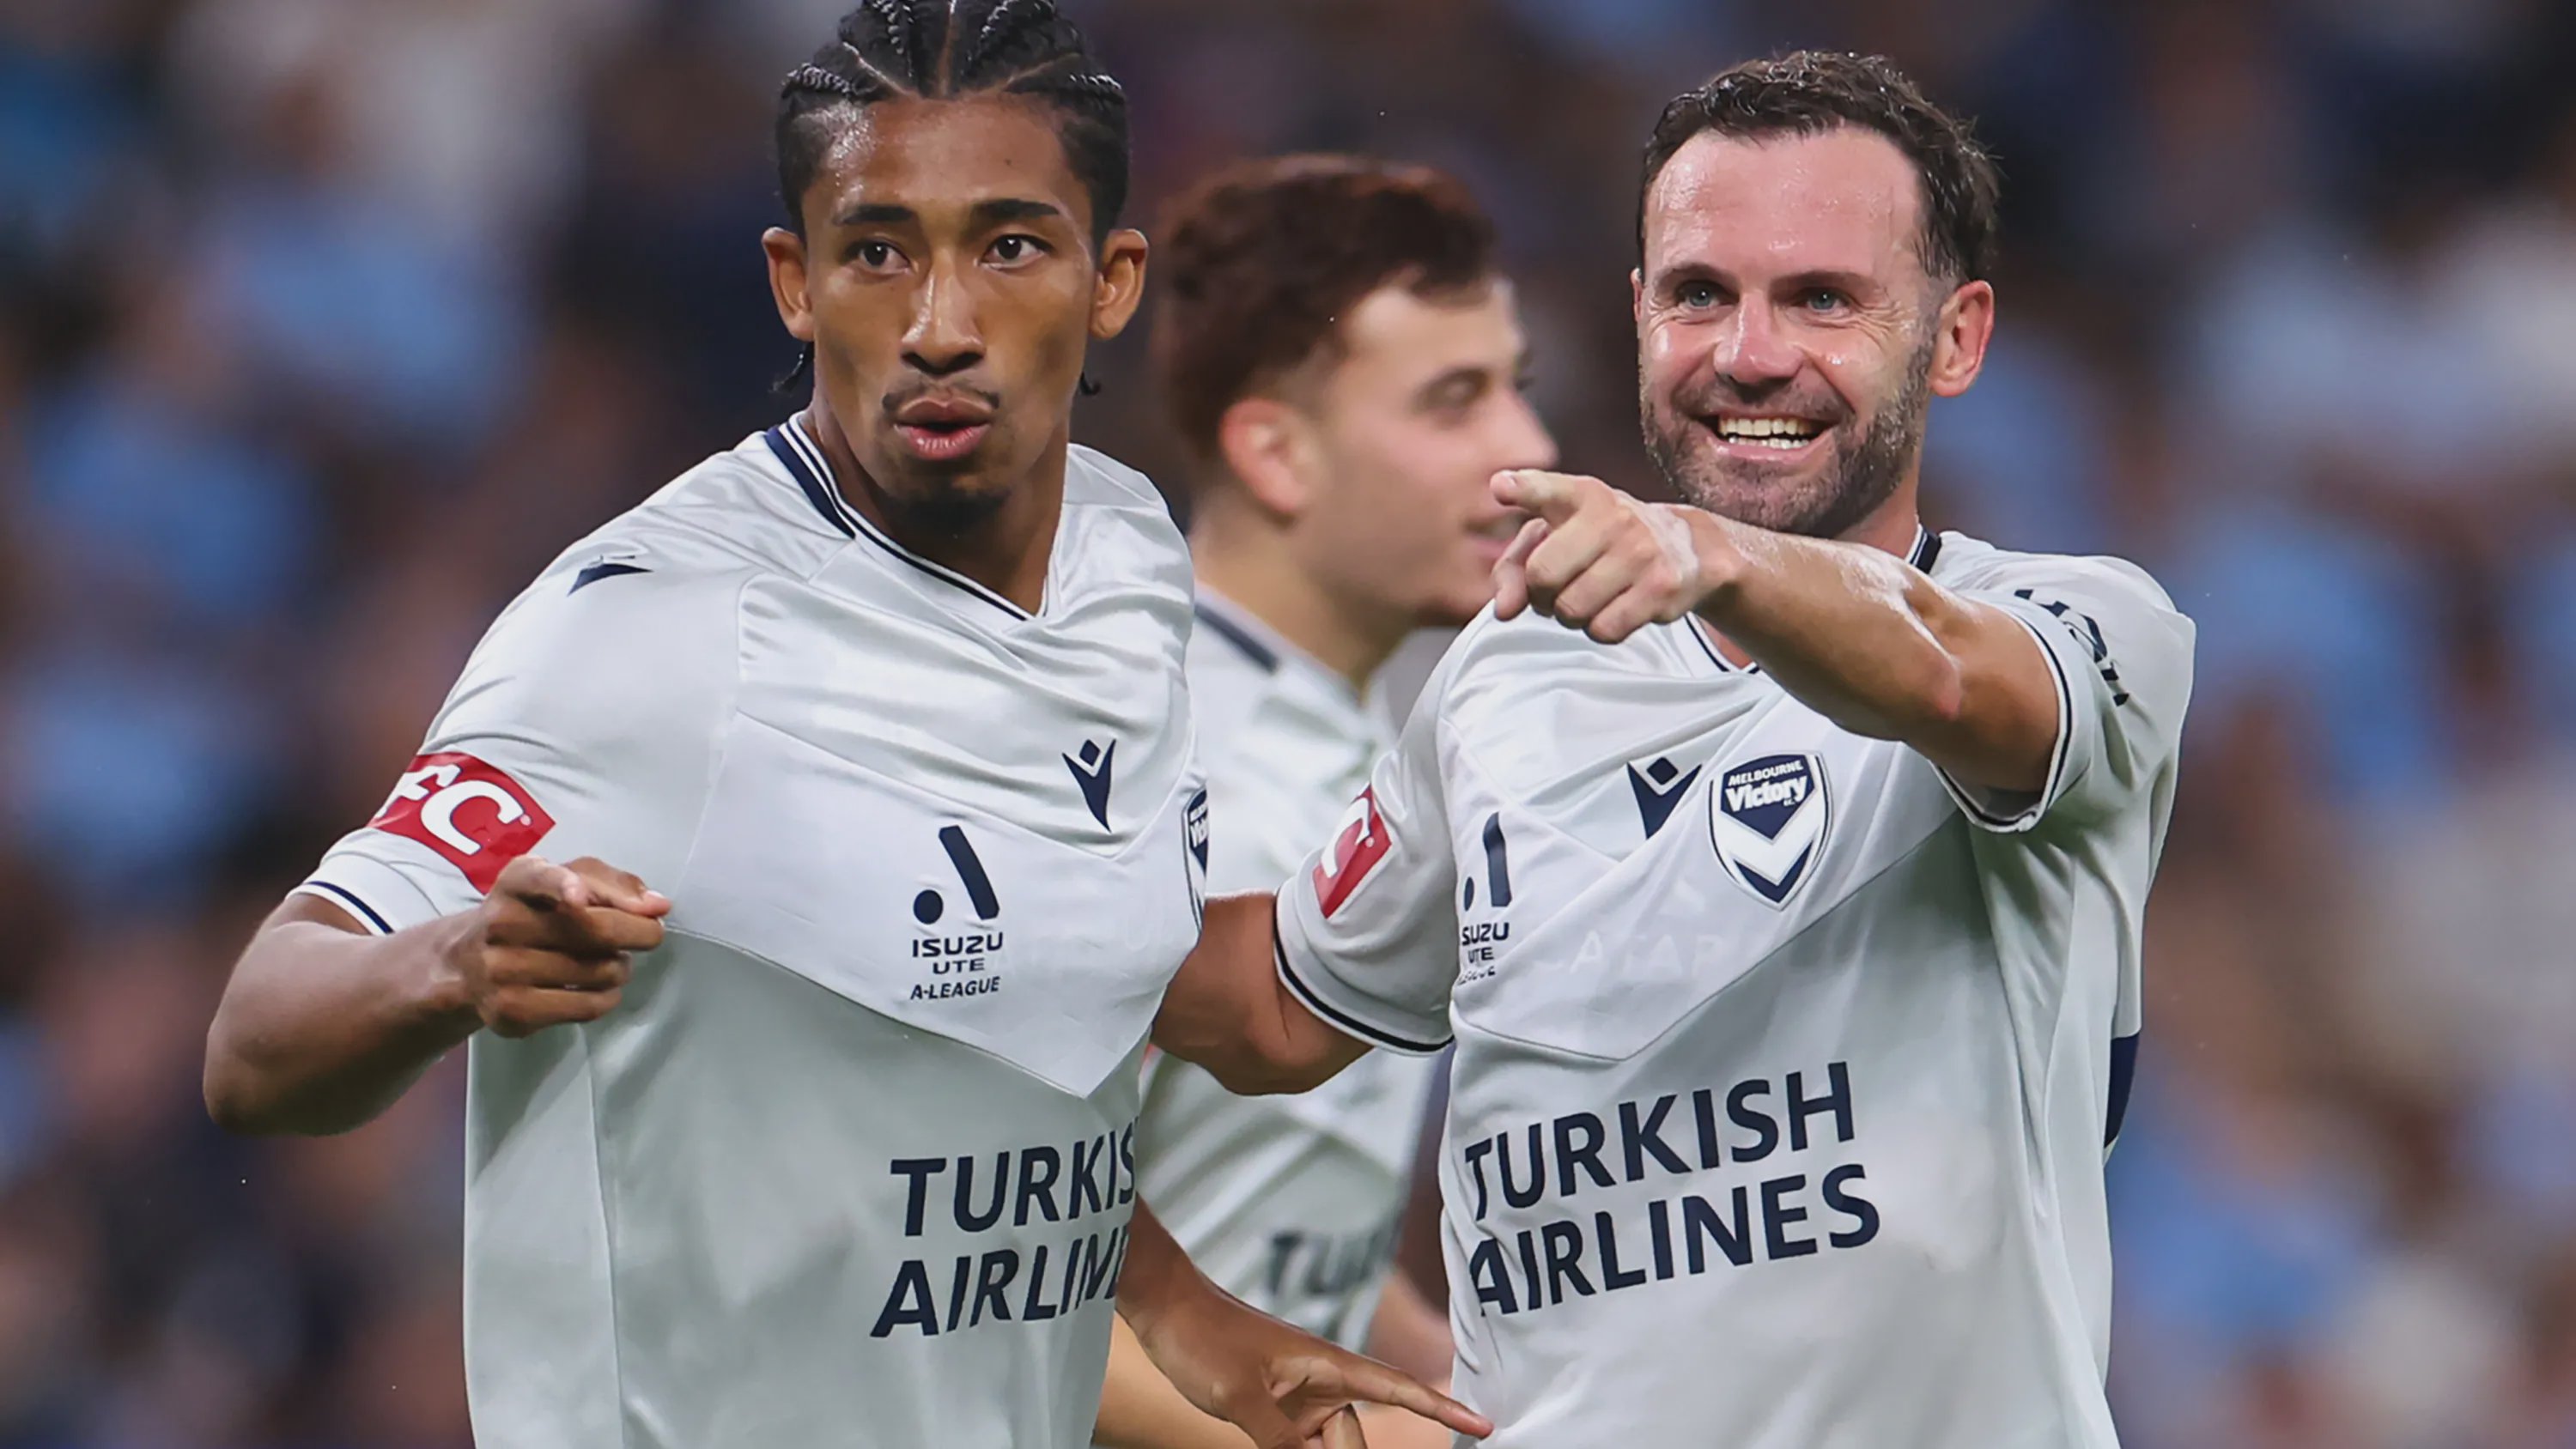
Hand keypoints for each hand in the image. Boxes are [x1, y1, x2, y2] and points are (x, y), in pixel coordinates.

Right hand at [443, 855, 669, 1037]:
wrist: (470, 965)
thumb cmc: (536, 913)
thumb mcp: (567, 880)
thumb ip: (614, 884)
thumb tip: (658, 906)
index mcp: (516, 881)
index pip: (537, 878)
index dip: (562, 885)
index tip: (579, 897)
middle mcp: (501, 922)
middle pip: (592, 930)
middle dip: (639, 933)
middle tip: (650, 935)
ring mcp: (501, 970)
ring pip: (598, 971)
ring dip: (621, 967)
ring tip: (611, 961)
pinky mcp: (510, 1011)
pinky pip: (586, 1006)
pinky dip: (608, 998)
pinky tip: (600, 988)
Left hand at [1129, 1283, 1489, 1448]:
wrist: (1163, 1309)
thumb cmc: (1203, 1337)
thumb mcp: (1237, 1396)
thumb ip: (1280, 1440)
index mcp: (1326, 1364)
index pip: (1396, 1388)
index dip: (1441, 1408)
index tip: (1482, 1424)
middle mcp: (1321, 1381)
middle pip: (1355, 1435)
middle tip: (1281, 1431)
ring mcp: (1299, 1396)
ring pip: (1328, 1445)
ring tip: (1263, 1420)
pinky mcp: (1276, 1407)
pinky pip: (1302, 1444)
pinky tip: (1280, 1447)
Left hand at [1490, 469, 1732, 643]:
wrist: (1688, 548)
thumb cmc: (1603, 542)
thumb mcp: (1558, 536)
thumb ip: (1514, 566)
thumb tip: (1503, 611)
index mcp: (1582, 494)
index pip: (1546, 489)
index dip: (1522, 490)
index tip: (1501, 488)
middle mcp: (1613, 516)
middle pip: (1542, 576)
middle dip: (1541, 594)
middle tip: (1559, 587)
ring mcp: (1642, 551)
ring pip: (1571, 610)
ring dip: (1571, 615)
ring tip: (1590, 596)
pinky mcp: (1662, 587)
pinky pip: (1604, 630)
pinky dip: (1600, 629)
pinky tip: (1614, 609)